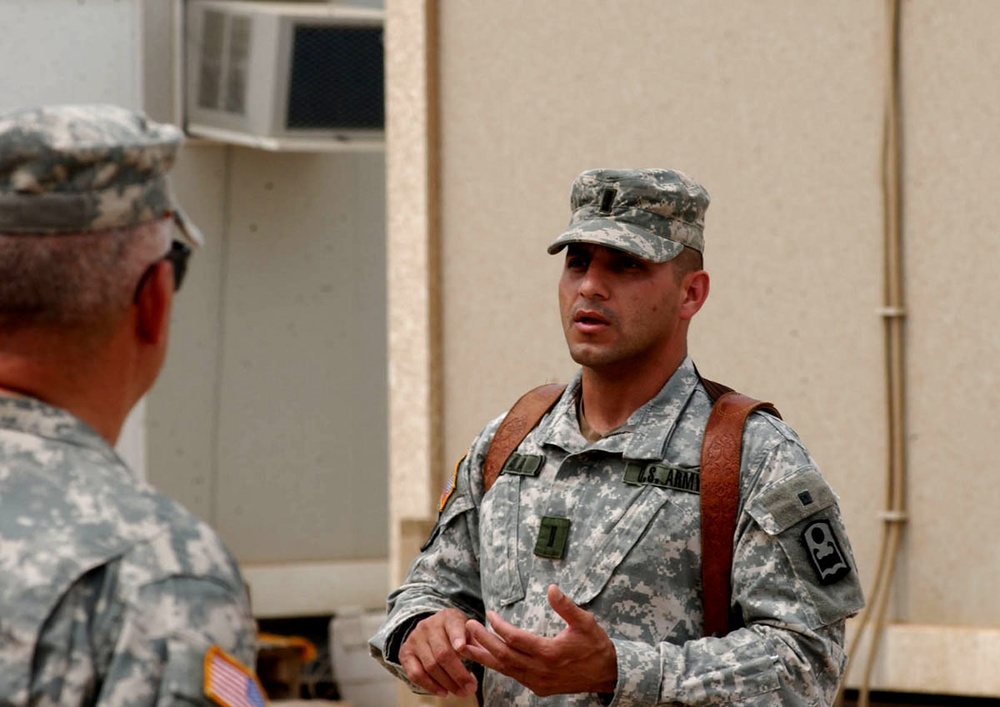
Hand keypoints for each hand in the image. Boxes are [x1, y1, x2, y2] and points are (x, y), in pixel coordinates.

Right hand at [398, 609, 478, 697]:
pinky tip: (443, 692)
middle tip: (471, 688)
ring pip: (430, 666)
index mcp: (447, 617)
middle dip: (458, 674)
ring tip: (461, 692)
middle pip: (442, 653)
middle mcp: (428, 626)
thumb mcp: (467, 630)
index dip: (457, 637)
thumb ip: (477, 641)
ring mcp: (415, 639)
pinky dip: (430, 686)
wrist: (430, 628)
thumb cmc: (455, 632)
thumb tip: (492, 654)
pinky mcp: (405, 653)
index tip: (462, 648)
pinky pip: (415, 674)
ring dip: (447, 683)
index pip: (452, 625)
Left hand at [460, 584, 616, 696]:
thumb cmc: (595, 645)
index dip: (499, 626)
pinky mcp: (539, 688)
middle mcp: (540, 670)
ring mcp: (538, 682)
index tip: (490, 614)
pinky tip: (488, 658)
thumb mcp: (585, 622)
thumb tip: (551, 588)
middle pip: (504, 655)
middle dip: (483, 641)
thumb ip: (566, 606)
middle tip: (468, 626)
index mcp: (549, 652)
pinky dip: (498, 666)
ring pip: (505, 670)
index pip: (515, 639)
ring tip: (465, 646)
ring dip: (485, 657)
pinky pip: (513, 676)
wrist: (607, 674)